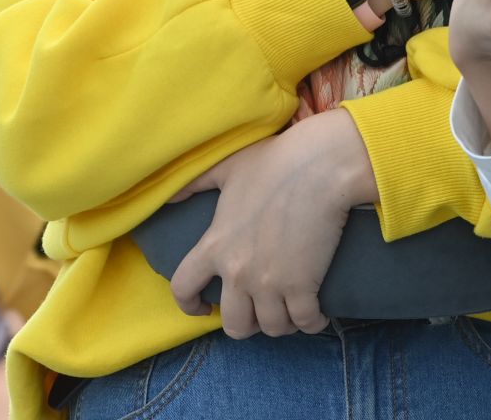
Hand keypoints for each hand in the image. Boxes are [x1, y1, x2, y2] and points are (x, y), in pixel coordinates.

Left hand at [167, 110, 374, 337]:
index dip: (189, 305)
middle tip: (258, 310)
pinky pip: (305, 323)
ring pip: (270, 328)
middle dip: (246, 323)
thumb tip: (169, 197)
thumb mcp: (226, 168)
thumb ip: (194, 184)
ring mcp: (271, 283)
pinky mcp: (303, 286)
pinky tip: (316, 314)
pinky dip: (311, 323)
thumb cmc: (275, 163)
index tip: (203, 308)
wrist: (321, 167)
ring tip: (289, 311)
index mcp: (215, 246)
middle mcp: (238, 272)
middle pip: (234, 324)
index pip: (183, 289)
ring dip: (280, 324)